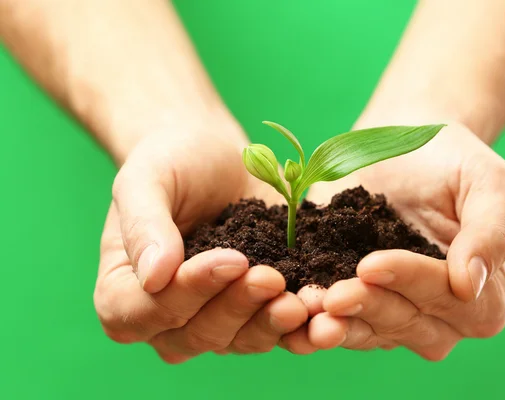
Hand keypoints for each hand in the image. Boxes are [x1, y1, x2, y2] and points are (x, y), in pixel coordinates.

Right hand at [94, 119, 307, 362]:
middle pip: (197, 334)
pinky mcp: (253, 311)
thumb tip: (155, 276)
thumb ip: (144, 225)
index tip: (231, 258)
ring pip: (238, 341)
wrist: (215, 156)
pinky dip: (298, 327)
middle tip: (272, 277)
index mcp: (123, 290)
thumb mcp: (146, 178)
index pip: (147, 311)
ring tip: (302, 299)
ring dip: (271, 324)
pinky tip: (321, 309)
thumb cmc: (171, 162)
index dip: (189, 293)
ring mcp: (212, 318)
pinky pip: (274, 331)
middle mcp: (166, 317)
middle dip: (237, 307)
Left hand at [289, 122, 504, 358]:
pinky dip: (314, 319)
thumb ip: (490, 232)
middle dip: (368, 306)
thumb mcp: (487, 182)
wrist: (402, 145)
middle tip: (331, 295)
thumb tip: (469, 285)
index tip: (371, 264)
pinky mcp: (358, 304)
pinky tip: (292, 310)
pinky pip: (339, 320)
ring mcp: (397, 314)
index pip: (449, 297)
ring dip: (338, 325)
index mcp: (484, 294)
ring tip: (307, 312)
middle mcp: (442, 316)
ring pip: (370, 330)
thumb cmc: (451, 159)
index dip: (411, 281)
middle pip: (407, 322)